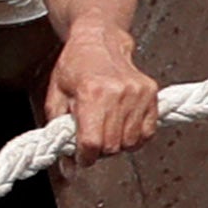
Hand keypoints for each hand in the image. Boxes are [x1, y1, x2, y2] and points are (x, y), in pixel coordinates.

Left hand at [49, 42, 157, 159]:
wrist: (99, 40)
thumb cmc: (75, 66)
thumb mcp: (56, 96)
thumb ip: (59, 132)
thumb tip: (68, 167)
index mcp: (91, 93)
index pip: (92, 142)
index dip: (84, 156)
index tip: (80, 156)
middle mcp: (117, 93)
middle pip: (112, 146)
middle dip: (99, 152)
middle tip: (92, 140)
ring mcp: (138, 94)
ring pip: (130, 143)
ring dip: (117, 144)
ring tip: (106, 129)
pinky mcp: (151, 94)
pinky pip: (147, 133)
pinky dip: (134, 137)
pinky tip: (122, 127)